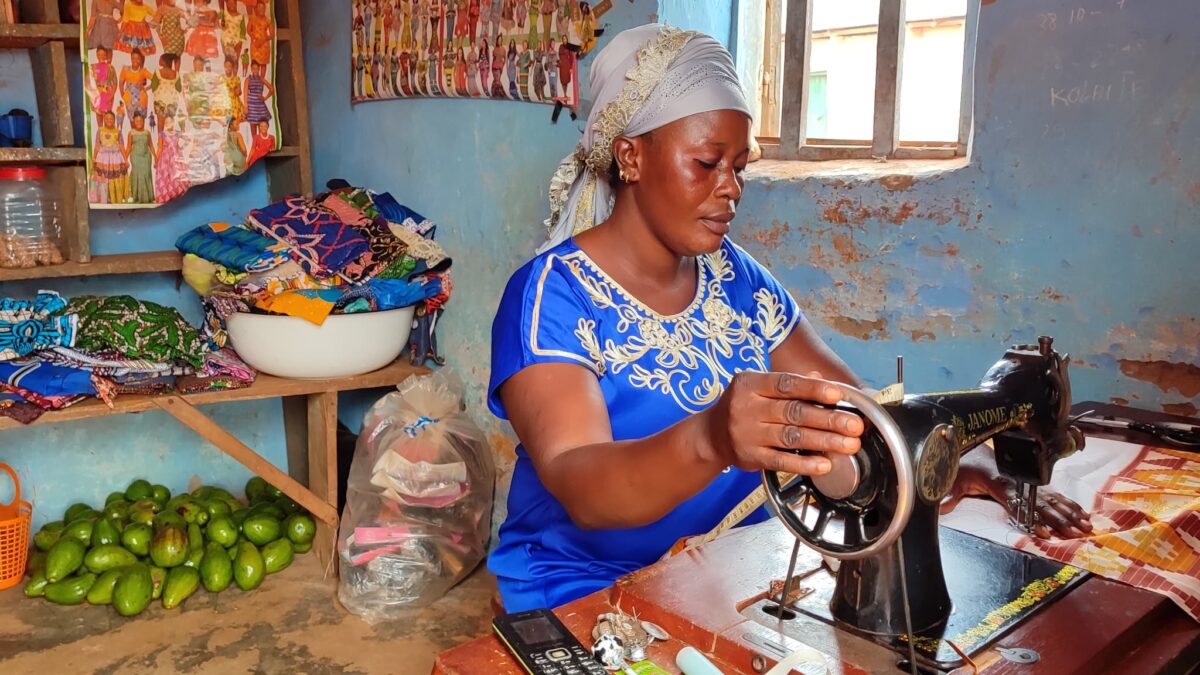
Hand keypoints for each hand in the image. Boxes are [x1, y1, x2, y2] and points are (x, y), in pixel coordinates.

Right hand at [700, 371, 863, 476]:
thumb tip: (820, 377)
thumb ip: (787, 384)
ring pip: (791, 438)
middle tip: (855, 425)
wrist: (709, 435)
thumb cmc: (741, 406)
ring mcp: (747, 434)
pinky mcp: (750, 457)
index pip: (786, 384)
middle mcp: (747, 408)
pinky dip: (804, 463)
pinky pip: (781, 461)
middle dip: (828, 419)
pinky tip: (824, 464)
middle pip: (793, 412)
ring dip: (824, 441)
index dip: (813, 388)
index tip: (838, 394)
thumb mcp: (756, 387)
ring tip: (848, 444)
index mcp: (750, 384)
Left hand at [940, 466, 1092, 538]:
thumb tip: (941, 506)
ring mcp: (1026, 482)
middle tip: (1076, 533)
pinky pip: (1052, 494)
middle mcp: (1017, 481)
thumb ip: (948, 493)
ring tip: (1086, 526)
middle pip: (1042, 502)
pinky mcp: (1030, 483)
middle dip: (1060, 518)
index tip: (1045, 531)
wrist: (970, 441)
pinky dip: (1068, 504)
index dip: (1032, 517)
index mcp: (998, 481)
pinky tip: (1081, 514)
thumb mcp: (952, 476)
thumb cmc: (962, 462)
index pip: (1019, 502)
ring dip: (1070, 513)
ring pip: (1051, 499)